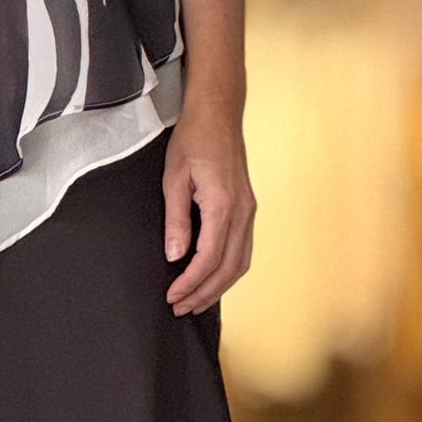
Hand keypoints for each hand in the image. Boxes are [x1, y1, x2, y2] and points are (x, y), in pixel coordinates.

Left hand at [162, 105, 255, 314]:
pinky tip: (212, 278)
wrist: (218, 113)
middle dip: (204, 293)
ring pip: (240, 262)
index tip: (172, 296)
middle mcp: (242, 211)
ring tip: (195, 301)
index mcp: (222, 204)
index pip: (209, 258)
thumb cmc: (193, 139)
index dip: (190, 283)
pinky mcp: (248, 208)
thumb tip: (175, 256)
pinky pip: (244, 249)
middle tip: (180, 308)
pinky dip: (229, 270)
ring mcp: (249, 210)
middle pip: (228, 268)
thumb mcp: (173, 178)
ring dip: (218, 286)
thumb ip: (176, 220)